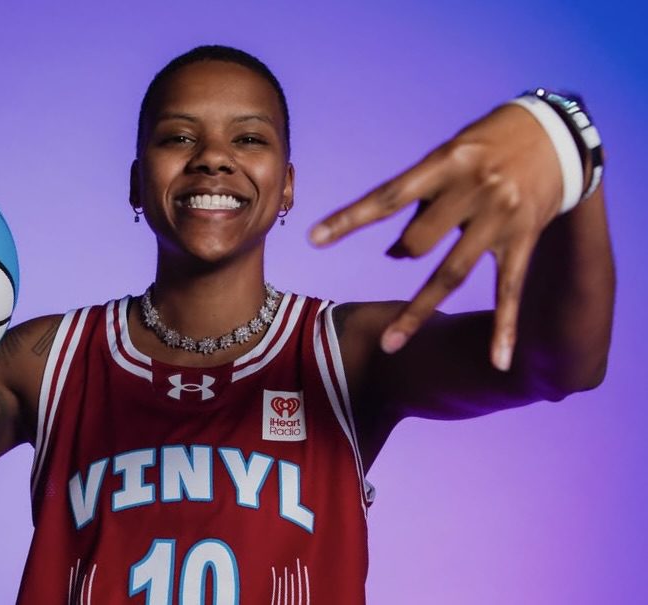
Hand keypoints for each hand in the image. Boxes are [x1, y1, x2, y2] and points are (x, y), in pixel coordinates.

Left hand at [310, 104, 565, 370]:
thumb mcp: (449, 154)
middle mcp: (473, 190)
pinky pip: (510, 291)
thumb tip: (391, 251)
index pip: (388, 196)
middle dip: (402, 251)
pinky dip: (505, 328)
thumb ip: (418, 197)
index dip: (349, 220)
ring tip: (388, 345)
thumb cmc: (488, 142)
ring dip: (417, 313)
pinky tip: (498, 362)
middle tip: (400, 251)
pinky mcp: (524, 239)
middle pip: (420, 240)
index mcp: (446, 162)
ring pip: (451, 275)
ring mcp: (500, 218)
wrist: (557, 133)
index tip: (313, 239)